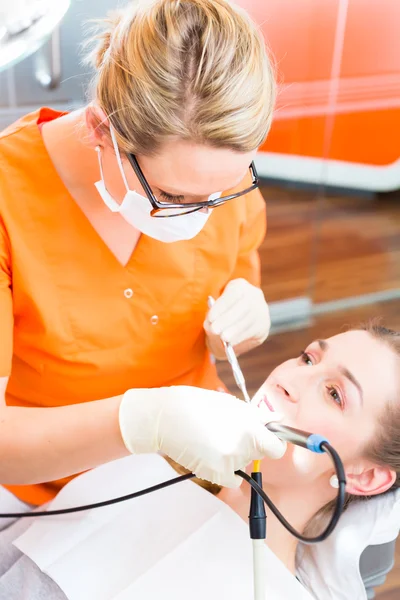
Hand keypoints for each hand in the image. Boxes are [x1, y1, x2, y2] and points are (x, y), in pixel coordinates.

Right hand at [119, 386, 285, 486]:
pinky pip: (233, 478)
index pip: (277, 448)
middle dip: (250, 445)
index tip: (266, 439)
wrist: (168, 418)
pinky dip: (226, 471)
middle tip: (229, 431)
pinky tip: (210, 454)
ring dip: (235, 456)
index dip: (273, 443)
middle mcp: (243, 449)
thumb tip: (278, 421)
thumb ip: (258, 417)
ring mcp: (229, 464)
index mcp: (250, 429)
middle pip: (258, 455)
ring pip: (244, 464)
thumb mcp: (233, 405)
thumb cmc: (200, 406)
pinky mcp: (216, 475)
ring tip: (213, 438)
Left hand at [204, 279, 270, 355]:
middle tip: (215, 330)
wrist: (234, 328)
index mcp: (239, 285)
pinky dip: (241, 337)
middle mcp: (254, 294)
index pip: (233, 293)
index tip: (210, 318)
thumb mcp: (214, 314)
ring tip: (223, 337)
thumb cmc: (220, 317)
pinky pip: (253, 330)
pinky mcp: (264, 324)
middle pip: (243, 306)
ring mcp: (262, 309)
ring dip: (234, 330)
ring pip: (249, 319)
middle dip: (227, 319)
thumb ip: (212, 318)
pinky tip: (232, 342)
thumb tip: (212, 326)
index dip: (222, 306)